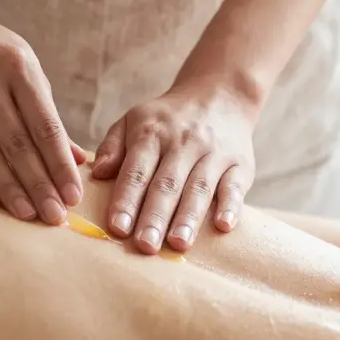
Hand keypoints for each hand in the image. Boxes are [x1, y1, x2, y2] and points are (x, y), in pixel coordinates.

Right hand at [0, 3, 84, 223]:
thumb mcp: (22, 65)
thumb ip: (46, 112)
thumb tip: (78, 158)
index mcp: (18, 66)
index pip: (45, 125)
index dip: (60, 164)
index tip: (74, 195)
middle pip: (18, 144)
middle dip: (39, 184)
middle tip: (55, 217)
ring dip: (9, 188)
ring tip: (27, 214)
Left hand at [91, 81, 256, 253]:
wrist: (219, 94)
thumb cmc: (168, 118)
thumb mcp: (134, 120)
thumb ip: (113, 146)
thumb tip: (99, 173)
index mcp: (151, 133)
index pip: (136, 171)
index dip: (126, 199)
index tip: (118, 228)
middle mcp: (183, 142)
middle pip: (167, 183)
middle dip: (155, 216)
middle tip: (145, 245)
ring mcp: (214, 153)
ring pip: (199, 187)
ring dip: (188, 217)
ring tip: (178, 244)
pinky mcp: (240, 163)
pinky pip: (235, 186)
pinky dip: (230, 206)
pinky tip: (223, 226)